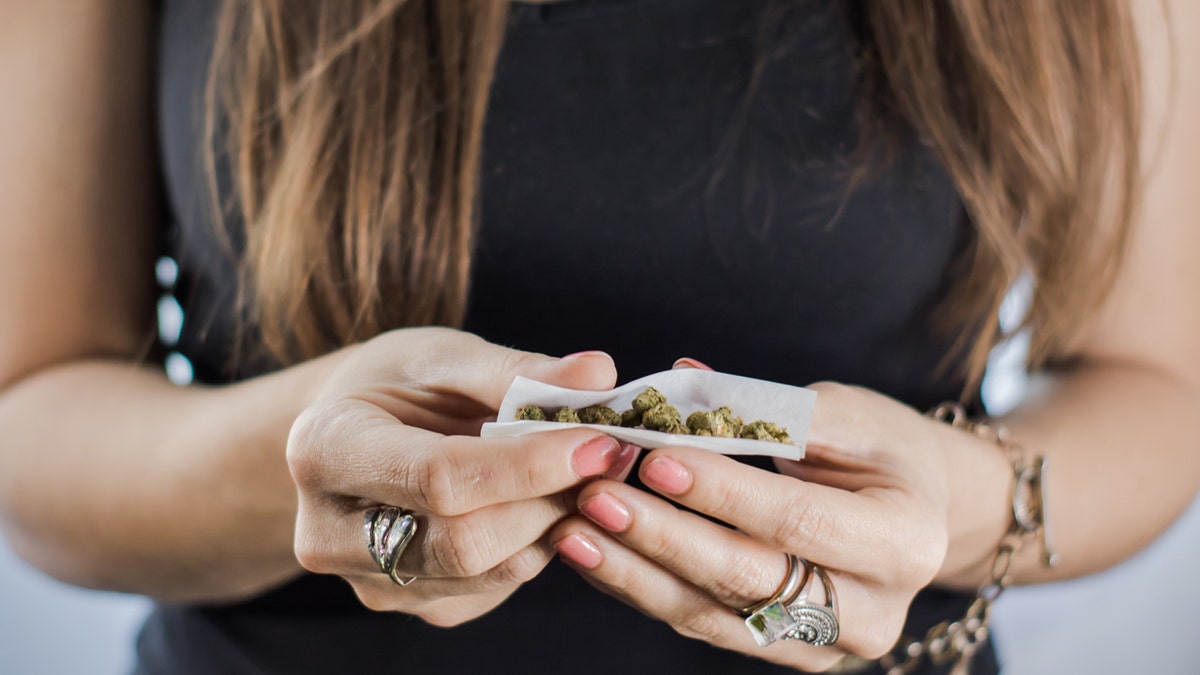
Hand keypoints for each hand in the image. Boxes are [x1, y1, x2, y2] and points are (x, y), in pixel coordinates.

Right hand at [287, 328, 637, 625]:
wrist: (356, 433)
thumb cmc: (398, 384)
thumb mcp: (443, 356)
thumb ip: (516, 370)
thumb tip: (598, 373)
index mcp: (325, 449)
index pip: (439, 477)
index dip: (528, 464)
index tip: (598, 440)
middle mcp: (330, 532)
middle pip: (466, 541)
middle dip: (550, 498)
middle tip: (608, 454)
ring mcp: (370, 582)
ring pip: (489, 571)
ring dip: (555, 521)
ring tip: (585, 470)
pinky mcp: (413, 605)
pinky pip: (497, 586)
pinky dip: (538, 542)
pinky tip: (545, 499)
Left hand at [549, 381, 1010, 669]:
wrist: (917, 512)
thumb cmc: (885, 450)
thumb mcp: (849, 414)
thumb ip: (770, 408)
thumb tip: (681, 383)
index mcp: (904, 542)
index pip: (795, 520)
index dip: (721, 492)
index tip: (653, 458)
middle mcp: (872, 611)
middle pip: (748, 578)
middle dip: (662, 536)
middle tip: (594, 496)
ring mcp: (826, 645)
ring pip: (713, 616)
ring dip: (635, 572)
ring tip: (572, 530)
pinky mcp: (785, 653)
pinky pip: (703, 624)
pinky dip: (644, 587)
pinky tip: (596, 552)